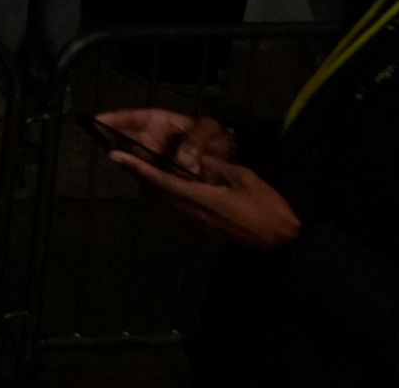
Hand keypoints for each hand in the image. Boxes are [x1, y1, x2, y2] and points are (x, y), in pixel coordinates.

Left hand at [101, 110, 297, 247]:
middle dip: (139, 173)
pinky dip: (168, 190)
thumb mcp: (244, 179)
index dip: (137, 167)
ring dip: (152, 182)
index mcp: (201, 198)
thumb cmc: (268, 209)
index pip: (161, 181)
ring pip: (166, 199)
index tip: (116, 156)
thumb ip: (216, 167)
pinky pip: (179, 204)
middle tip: (123, 155)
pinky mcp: (205, 224)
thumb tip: (196, 159)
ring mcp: (198, 221)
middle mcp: (193, 212)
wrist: (283, 243)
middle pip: (157, 191)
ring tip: (139, 163)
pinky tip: (170, 179)